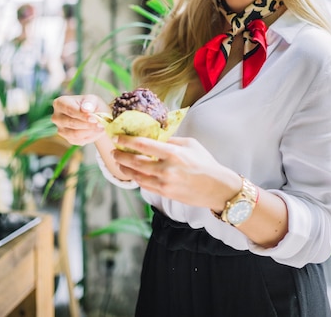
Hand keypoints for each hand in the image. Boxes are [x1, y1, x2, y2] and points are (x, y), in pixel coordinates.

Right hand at [52, 94, 106, 145]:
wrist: (95, 116)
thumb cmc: (91, 105)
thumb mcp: (93, 99)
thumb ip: (90, 102)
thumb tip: (86, 109)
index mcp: (60, 103)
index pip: (70, 110)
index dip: (83, 115)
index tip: (94, 118)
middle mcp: (57, 117)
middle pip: (72, 123)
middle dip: (88, 124)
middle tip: (100, 123)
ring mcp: (61, 129)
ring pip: (75, 134)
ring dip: (90, 131)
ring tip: (100, 126)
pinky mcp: (68, 139)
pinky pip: (79, 140)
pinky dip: (90, 136)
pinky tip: (95, 130)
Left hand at [110, 135, 240, 209]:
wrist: (217, 187)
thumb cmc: (205, 163)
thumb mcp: (190, 144)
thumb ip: (171, 141)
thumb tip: (154, 137)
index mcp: (173, 153)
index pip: (143, 145)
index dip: (127, 141)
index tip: (117, 137)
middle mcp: (166, 168)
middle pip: (135, 161)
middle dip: (121, 155)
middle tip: (114, 151)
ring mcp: (164, 183)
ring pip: (137, 175)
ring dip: (125, 168)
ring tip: (119, 162)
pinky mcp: (165, 193)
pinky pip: (145, 185)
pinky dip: (136, 178)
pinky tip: (133, 173)